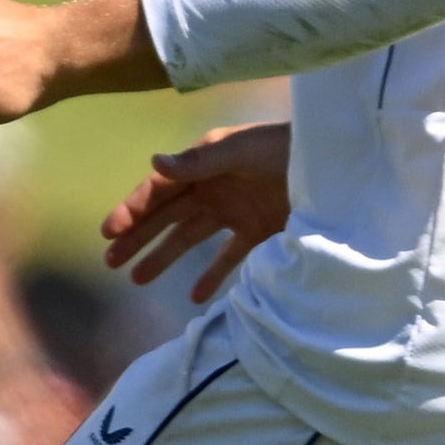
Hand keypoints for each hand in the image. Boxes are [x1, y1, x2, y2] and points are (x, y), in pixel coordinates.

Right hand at [101, 123, 289, 301]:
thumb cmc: (285, 148)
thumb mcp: (241, 151)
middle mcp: (212, 187)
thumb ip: (200, 161)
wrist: (334, 166)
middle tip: (110, 261)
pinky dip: (212, 274)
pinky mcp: (257, 230)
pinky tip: (194, 295)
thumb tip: (153, 163)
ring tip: (137, 279)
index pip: (159, 189)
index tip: (110, 232)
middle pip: (166, 216)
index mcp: (203, 164)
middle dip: (137, 238)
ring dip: (163, 256)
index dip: (133, 209)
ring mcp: (233, 210)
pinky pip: (228, 256)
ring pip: (188, 237)